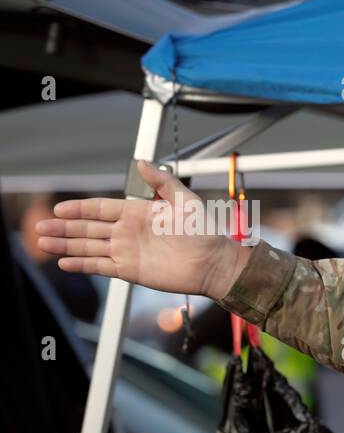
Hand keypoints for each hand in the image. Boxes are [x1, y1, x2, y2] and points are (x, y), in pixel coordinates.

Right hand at [35, 160, 248, 298]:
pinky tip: (65, 262)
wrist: (215, 261)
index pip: (101, 208)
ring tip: (44, 242)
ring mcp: (128, 252)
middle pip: (88, 228)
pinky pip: (101, 266)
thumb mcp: (184, 199)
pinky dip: (83, 264)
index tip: (59, 207)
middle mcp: (129, 232)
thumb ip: (161, 181)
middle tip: (40, 227)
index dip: (79, 208)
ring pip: (90, 247)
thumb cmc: (204, 230)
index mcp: (138, 213)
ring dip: (66, 245)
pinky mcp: (131, 270)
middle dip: (64, 227)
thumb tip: (141, 162)